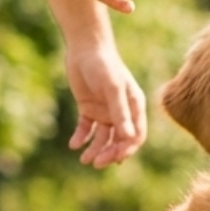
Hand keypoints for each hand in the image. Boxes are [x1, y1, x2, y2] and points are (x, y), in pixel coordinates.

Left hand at [65, 41, 147, 167]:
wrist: (85, 48)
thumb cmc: (104, 65)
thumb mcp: (112, 89)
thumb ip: (120, 113)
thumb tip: (129, 138)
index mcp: (134, 107)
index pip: (136, 136)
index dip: (127, 149)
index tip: (115, 159)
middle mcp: (121, 112)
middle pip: (119, 141)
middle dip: (109, 153)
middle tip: (95, 162)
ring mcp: (105, 111)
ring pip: (102, 138)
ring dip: (95, 150)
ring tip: (84, 160)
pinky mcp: (88, 108)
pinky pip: (86, 128)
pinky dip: (81, 137)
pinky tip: (73, 145)